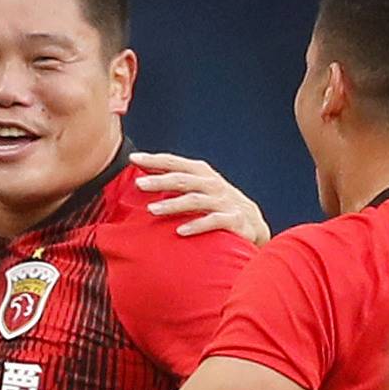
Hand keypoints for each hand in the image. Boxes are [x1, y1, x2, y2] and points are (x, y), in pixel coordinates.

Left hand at [132, 151, 268, 242]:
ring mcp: (224, 202)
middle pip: (183, 180)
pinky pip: (213, 221)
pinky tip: (179, 231)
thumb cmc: (219, 206)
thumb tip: (143, 178)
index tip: (133, 158)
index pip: (176, 163)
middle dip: (160, 181)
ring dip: (173, 205)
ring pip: (195, 200)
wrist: (254, 226)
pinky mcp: (234, 220)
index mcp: (202, 174)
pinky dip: (196, 225)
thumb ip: (177, 183)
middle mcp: (213, 185)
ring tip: (152, 210)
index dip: (155, 160)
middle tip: (138, 184)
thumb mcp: (200, 190)